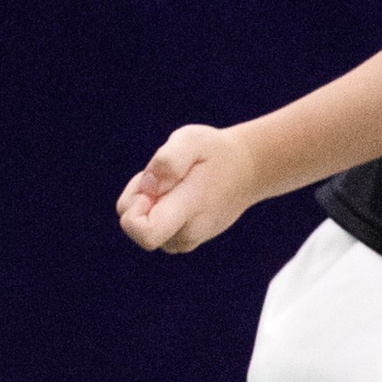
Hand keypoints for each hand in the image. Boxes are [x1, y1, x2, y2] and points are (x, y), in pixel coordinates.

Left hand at [116, 123, 262, 253]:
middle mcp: (187, 234)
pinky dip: (156, 211)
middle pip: (135, 229)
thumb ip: (167, 160)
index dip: (133, 211)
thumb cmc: (215, 152)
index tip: (149, 189)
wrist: (247, 171)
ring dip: (148, 205)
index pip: (145, 233)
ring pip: (142, 229)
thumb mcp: (191, 139)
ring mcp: (186, 241)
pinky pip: (153, 230)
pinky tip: (176, 194)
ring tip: (175, 184)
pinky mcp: (183, 242)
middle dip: (138, 200)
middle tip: (164, 178)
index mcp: (189, 209)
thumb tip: (148, 189)